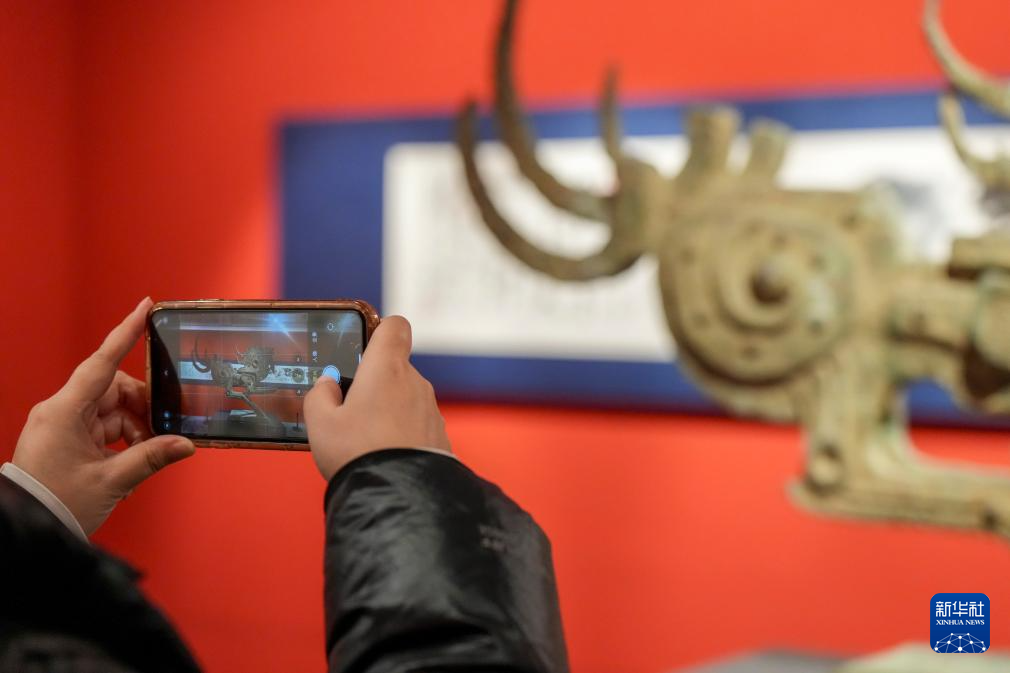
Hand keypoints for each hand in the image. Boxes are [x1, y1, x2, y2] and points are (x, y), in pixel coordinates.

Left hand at [12, 297, 194, 534]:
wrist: (26, 528)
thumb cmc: (56, 503)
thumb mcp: (111, 481)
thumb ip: (152, 457)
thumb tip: (185, 444)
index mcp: (64, 412)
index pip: (101, 362)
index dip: (125, 333)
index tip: (145, 308)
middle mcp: (61, 411)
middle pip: (114, 389)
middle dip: (143, 406)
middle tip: (164, 430)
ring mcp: (62, 425)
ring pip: (112, 409)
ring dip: (135, 428)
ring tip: (146, 455)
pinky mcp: (65, 439)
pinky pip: (103, 426)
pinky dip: (123, 438)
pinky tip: (133, 460)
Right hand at [303, 316, 449, 480]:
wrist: (400, 496)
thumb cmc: (358, 453)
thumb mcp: (320, 423)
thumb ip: (320, 395)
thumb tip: (328, 384)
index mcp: (386, 368)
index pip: (394, 326)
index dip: (380, 329)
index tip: (364, 344)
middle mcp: (414, 382)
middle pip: (395, 367)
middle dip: (374, 384)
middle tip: (350, 410)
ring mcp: (430, 408)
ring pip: (405, 398)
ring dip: (388, 410)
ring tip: (365, 439)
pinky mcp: (439, 435)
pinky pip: (416, 424)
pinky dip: (402, 433)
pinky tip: (385, 455)